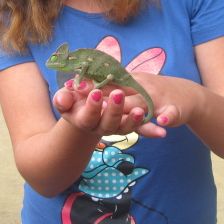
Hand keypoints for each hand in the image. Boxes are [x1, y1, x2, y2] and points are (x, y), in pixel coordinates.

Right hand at [52, 79, 166, 138]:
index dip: (91, 106)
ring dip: (133, 121)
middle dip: (113, 110)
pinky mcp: (128, 125)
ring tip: (139, 111)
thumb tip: (61, 98)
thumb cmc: (75, 101)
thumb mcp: (66, 99)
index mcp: (83, 120)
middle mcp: (100, 127)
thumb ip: (63, 98)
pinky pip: (140, 129)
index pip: (88, 116)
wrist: (86, 111)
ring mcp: (116, 127)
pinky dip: (151, 130)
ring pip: (125, 128)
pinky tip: (162, 129)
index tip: (95, 93)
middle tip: (118, 94)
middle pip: (108, 124)